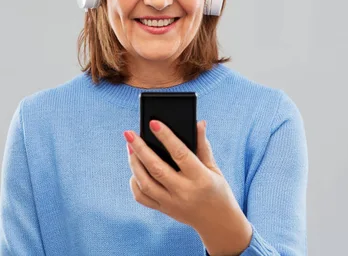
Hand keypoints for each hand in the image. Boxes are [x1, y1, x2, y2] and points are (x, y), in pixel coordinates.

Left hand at [123, 120, 251, 253]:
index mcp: (200, 178)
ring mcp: (171, 203)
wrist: (218, 223)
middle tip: (129, 134)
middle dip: (140, 149)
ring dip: (134, 164)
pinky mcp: (164, 210)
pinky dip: (135, 183)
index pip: (180, 153)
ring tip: (129, 148)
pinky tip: (135, 171)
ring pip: (145, 183)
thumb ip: (203, 146)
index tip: (153, 123)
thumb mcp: (214, 168)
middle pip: (156, 168)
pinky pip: (142, 197)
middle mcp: (184, 191)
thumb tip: (199, 123)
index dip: (166, 137)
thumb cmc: (217, 191)